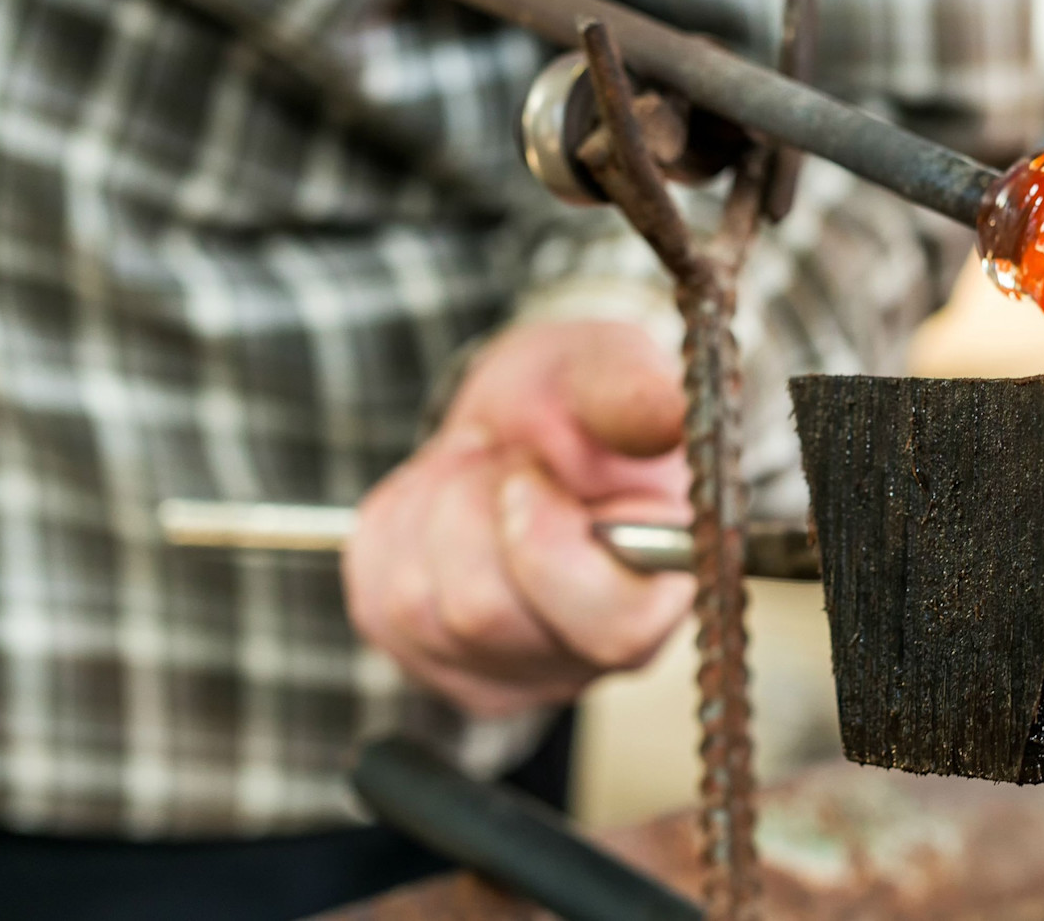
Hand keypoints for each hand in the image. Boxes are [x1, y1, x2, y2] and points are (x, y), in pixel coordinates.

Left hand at [343, 319, 694, 717]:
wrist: (523, 423)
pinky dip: (394, 525)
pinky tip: (441, 500)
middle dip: (470, 502)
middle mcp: (586, 657)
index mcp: (660, 595)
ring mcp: (503, 671)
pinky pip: (375, 595)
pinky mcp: (428, 660)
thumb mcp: (612, 370)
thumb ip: (636, 395)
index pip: (613, 627)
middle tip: (502, 452)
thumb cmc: (584, 405)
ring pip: (417, 604)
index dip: (549, 548)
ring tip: (477, 464)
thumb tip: (669, 413)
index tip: (525, 476)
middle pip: (483, 612)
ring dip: (432, 505)